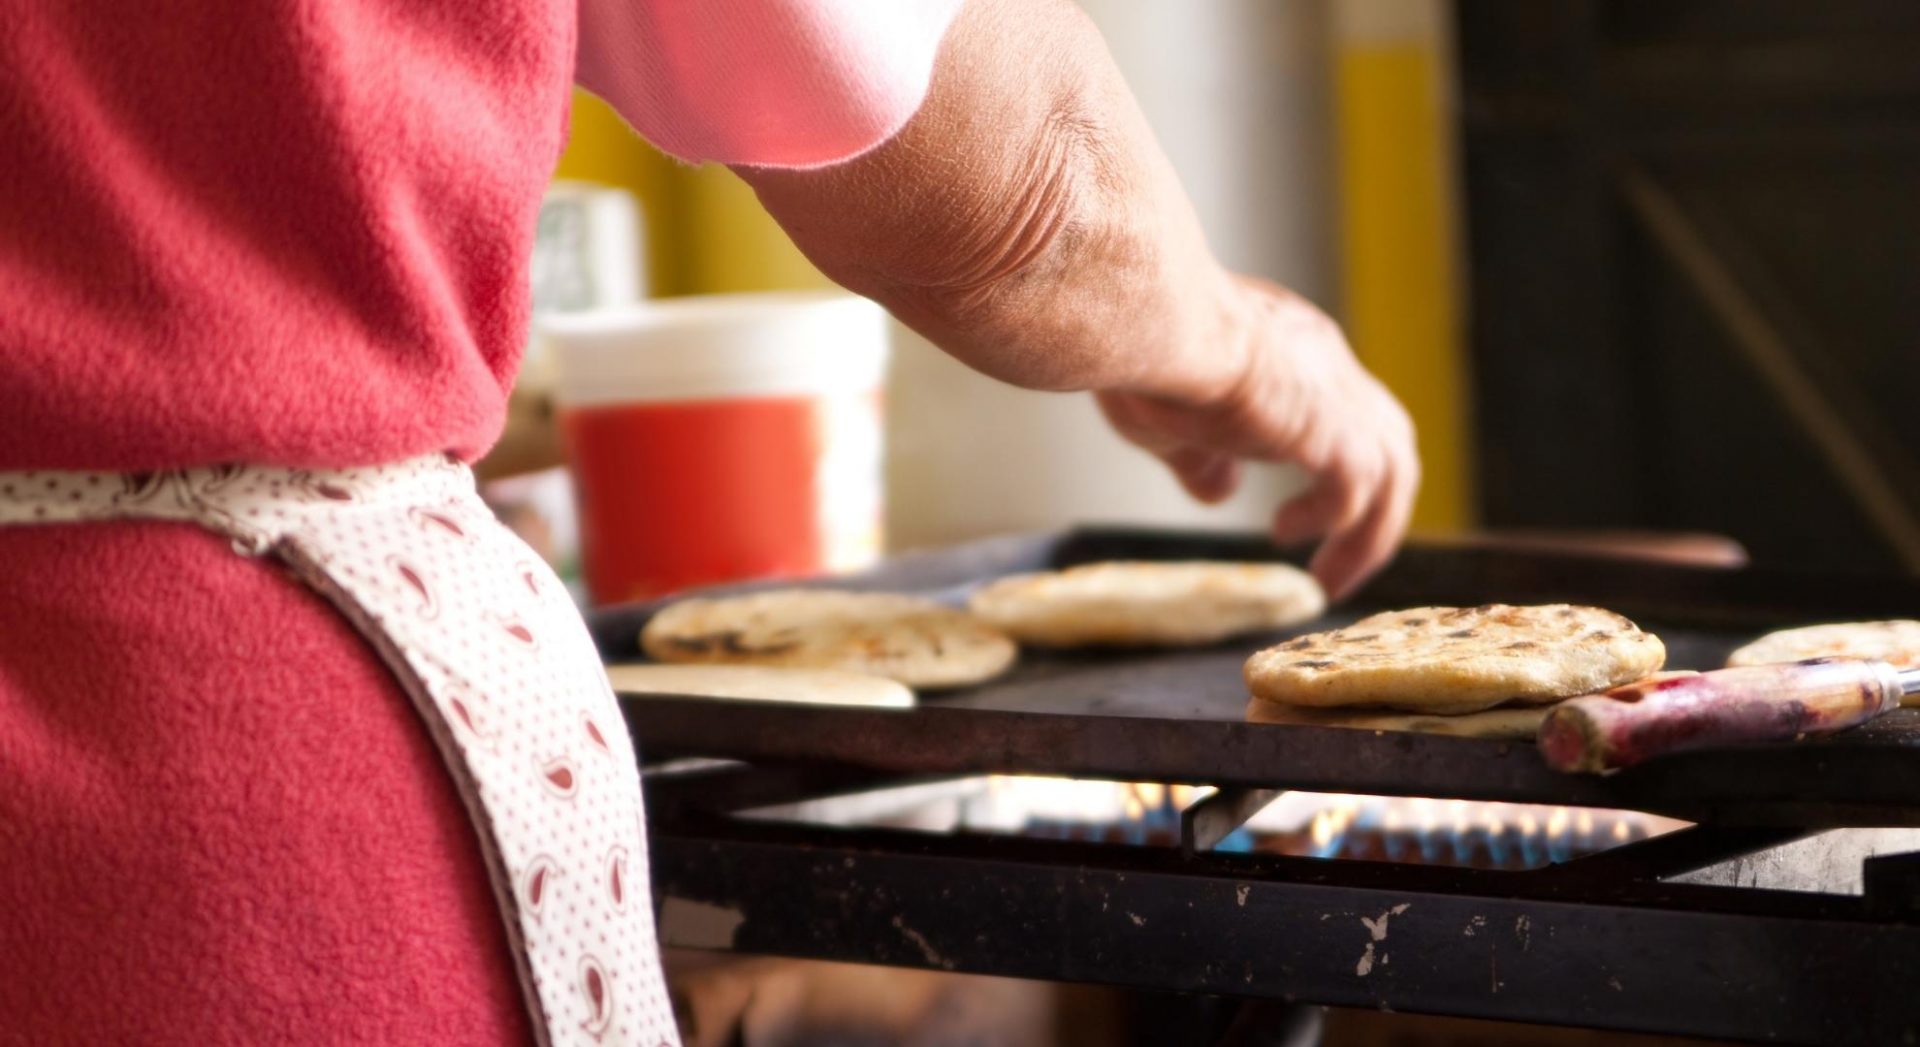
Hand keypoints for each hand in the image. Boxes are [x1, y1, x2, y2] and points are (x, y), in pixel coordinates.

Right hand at [1096, 276, 1419, 599]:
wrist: (1157, 324)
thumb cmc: (1147, 356)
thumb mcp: (1171, 422)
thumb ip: (1201, 458)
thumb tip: (1220, 490)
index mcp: (1290, 345)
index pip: (1333, 401)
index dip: (1325, 458)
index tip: (1291, 512)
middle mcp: (1325, 363)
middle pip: (1385, 435)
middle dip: (1372, 502)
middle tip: (1336, 557)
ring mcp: (1337, 396)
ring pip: (1393, 470)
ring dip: (1370, 533)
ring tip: (1330, 579)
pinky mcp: (1334, 431)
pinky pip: (1361, 492)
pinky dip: (1339, 527)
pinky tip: (1288, 535)